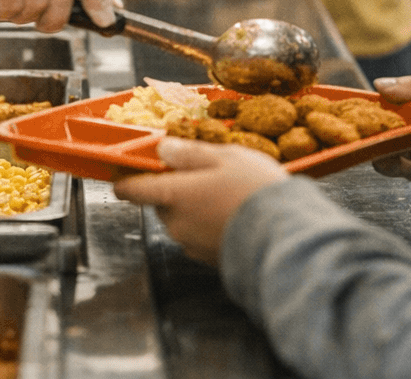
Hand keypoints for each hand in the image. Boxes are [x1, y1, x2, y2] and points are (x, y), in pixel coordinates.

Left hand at [113, 138, 285, 265]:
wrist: (286, 237)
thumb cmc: (256, 191)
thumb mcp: (226, 157)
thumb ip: (189, 153)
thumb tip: (163, 149)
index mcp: (173, 195)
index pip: (131, 190)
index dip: (124, 180)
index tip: (124, 174)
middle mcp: (176, 223)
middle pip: (161, 203)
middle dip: (176, 190)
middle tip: (206, 177)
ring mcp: (191, 244)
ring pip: (181, 220)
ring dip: (194, 208)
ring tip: (228, 195)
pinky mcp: (208, 260)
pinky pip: (199, 237)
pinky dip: (209, 226)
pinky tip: (233, 215)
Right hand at [370, 75, 410, 182]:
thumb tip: (378, 84)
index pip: (396, 112)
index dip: (377, 111)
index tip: (359, 109)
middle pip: (392, 136)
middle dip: (376, 135)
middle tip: (362, 131)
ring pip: (396, 156)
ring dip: (386, 151)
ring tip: (380, 147)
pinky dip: (404, 164)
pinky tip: (409, 155)